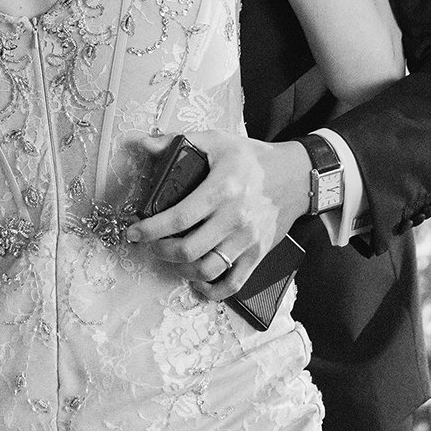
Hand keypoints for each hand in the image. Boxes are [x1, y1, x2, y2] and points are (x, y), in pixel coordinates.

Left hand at [125, 131, 309, 298]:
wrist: (296, 174)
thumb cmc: (252, 158)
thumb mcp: (216, 140)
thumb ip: (175, 142)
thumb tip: (140, 143)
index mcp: (222, 189)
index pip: (178, 218)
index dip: (150, 230)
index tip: (134, 232)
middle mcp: (235, 218)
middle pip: (189, 250)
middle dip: (160, 251)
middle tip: (150, 244)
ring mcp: (247, 240)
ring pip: (208, 270)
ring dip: (182, 269)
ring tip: (172, 257)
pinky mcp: (257, 254)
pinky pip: (233, 284)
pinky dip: (211, 290)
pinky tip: (197, 281)